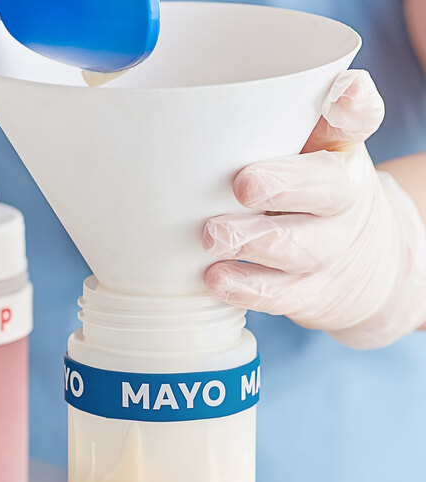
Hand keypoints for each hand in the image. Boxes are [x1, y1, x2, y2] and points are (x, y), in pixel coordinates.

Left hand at [204, 70, 425, 349]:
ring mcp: (328, 251)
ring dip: (253, 241)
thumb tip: (226, 104)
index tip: (344, 94)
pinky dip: (246, 288)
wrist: (361, 265)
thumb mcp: (308, 158)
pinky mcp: (309, 293)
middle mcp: (344, 201)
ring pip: (296, 247)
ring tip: (214, 236)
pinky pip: (279, 294)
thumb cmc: (310, 197)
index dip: (353, 107)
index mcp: (340, 154)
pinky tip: (215, 278)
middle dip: (284, 185)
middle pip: (326, 188)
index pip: (358, 121)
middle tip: (244, 185)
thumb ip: (277, 130)